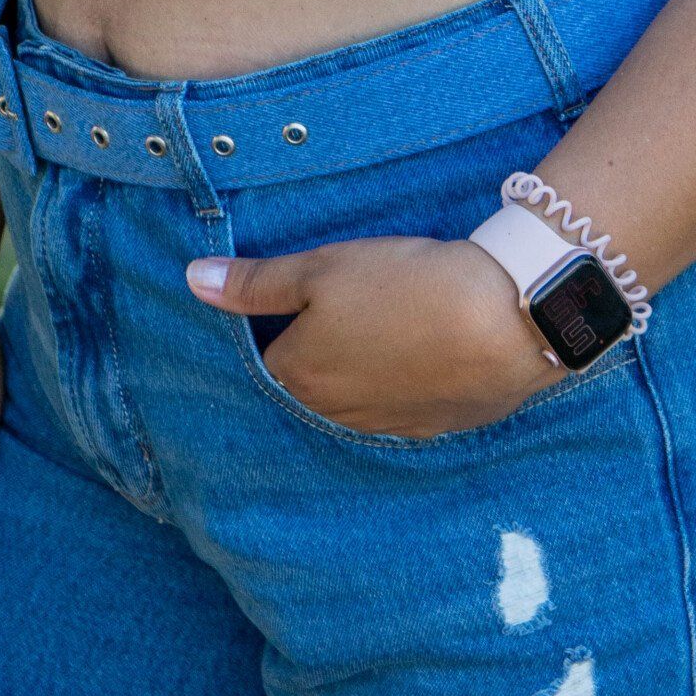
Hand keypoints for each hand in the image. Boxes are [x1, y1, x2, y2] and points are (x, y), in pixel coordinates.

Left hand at [188, 235, 556, 438]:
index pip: (259, 363)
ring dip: (352, 376)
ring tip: (373, 334)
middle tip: (329, 320)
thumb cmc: (404, 287)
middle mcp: (334, 415)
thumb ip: (256, 282)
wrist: (504, 321)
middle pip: (304, 389)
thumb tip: (191, 280)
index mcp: (298, 377)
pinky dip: (396, 385)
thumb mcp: (321, 268)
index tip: (280, 309)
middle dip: (308, 359)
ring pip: (350, 404)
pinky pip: (396, 410)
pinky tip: (414, 355)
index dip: (266, 332)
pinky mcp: (432, 427)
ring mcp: (386, 426)